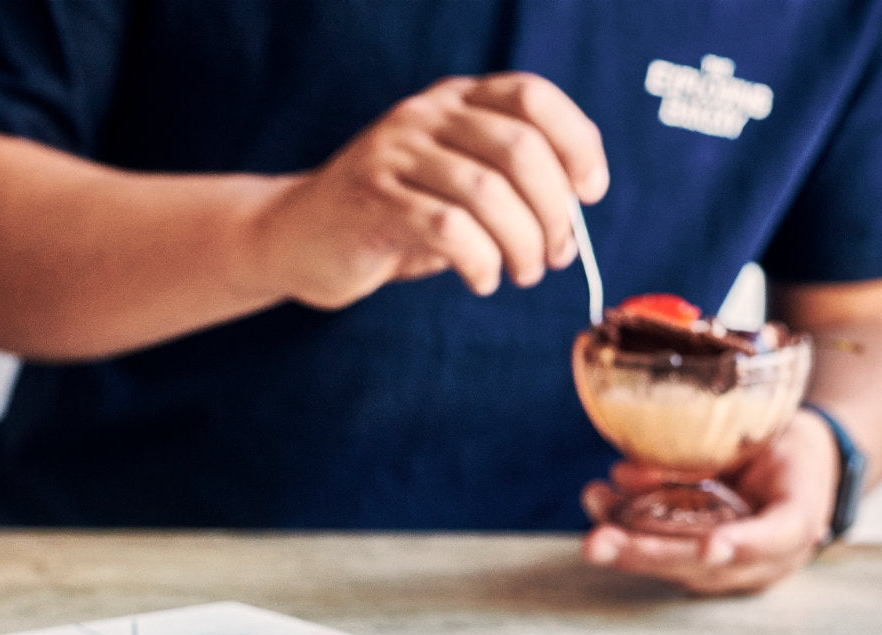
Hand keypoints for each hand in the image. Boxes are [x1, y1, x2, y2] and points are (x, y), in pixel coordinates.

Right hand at [252, 72, 608, 308]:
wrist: (298, 238)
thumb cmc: (389, 220)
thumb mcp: (451, 188)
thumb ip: (505, 187)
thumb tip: (572, 218)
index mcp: (453, 102)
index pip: (533, 99)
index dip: (577, 144)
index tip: (591, 196)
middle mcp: (425, 116)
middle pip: (520, 149)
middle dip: (553, 213)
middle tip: (555, 257)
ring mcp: (394, 154)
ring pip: (488, 192)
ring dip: (522, 245)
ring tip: (522, 274)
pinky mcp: (372, 200)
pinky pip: (448, 229)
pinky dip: (480, 262)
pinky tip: (482, 281)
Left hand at [580, 409, 839, 594]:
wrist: (796, 469)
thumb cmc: (787, 449)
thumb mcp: (781, 437)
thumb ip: (725, 457)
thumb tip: (640, 472)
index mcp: (796, 523)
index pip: (774, 538)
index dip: (742, 544)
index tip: (711, 547)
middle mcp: (762, 558)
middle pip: (703, 565)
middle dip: (647, 554)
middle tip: (600, 543)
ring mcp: (728, 567)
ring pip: (672, 564)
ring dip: (622, 541)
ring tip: (592, 503)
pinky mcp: (699, 563)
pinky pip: (659, 552)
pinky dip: (624, 527)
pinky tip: (599, 501)